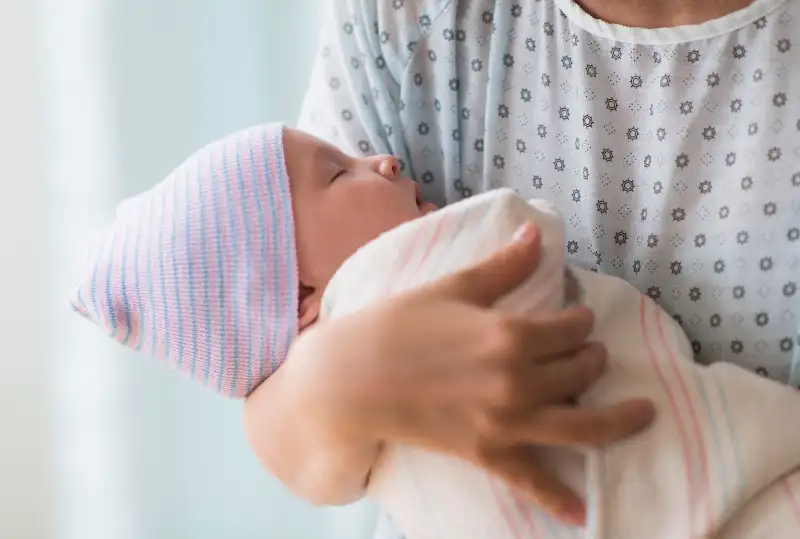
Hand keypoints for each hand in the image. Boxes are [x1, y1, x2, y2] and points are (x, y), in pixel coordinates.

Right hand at [290, 225, 654, 523]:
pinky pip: (530, 480)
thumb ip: (502, 267)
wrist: (350, 379)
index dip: (581, 319)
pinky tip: (581, 515)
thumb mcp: (452, 289)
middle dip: (591, 357)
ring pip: (582, 426)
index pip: (573, 327)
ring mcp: (505, 422)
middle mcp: (518, 381)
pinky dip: (558, 500)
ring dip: (618, 420)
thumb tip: (536, 234)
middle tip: (587, 351)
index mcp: (510, 334)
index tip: (576, 317)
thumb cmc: (396, 326)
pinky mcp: (486, 453)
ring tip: (644, 413)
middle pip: (581, 370)